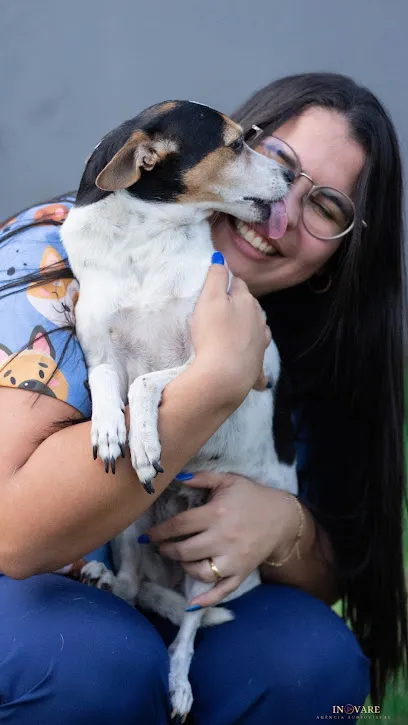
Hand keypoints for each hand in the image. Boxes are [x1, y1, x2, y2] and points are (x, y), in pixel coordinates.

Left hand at [145, 471, 299, 607]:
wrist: (282, 517)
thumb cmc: (251, 496)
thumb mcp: (228, 480)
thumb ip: (201, 478)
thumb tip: (176, 478)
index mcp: (216, 513)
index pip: (180, 525)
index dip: (160, 531)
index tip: (148, 535)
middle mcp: (223, 538)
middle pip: (185, 550)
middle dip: (167, 550)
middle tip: (160, 547)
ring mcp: (233, 559)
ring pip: (200, 572)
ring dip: (183, 567)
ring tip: (179, 558)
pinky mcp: (241, 572)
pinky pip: (223, 591)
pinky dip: (206, 600)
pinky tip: (191, 603)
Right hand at [191, 256, 270, 402]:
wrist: (224, 374)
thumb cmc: (213, 333)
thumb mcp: (209, 299)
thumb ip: (216, 277)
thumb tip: (221, 259)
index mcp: (247, 302)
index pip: (239, 284)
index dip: (227, 284)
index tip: (216, 288)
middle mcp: (259, 320)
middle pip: (251, 306)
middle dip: (240, 304)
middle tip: (222, 310)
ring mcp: (260, 344)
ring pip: (259, 330)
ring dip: (251, 329)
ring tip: (238, 332)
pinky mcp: (257, 365)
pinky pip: (259, 365)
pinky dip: (257, 366)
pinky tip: (261, 377)